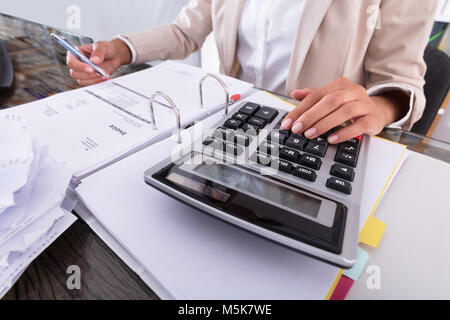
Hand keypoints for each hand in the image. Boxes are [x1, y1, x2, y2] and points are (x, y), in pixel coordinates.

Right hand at [67, 39, 131, 85]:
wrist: (114, 56)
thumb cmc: (105, 49)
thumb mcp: (102, 46)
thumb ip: (98, 52)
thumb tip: (94, 60)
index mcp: (75, 53)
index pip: (71, 62)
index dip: (79, 67)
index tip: (91, 68)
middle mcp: (76, 63)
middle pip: (74, 73)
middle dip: (88, 74)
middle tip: (101, 72)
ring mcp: (81, 72)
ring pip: (82, 80)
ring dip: (94, 79)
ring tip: (105, 74)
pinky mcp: (88, 79)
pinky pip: (89, 84)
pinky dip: (97, 82)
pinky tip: (104, 77)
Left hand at [281, 77, 408, 143]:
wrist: (378, 111)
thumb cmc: (350, 104)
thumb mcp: (332, 97)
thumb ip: (314, 95)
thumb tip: (295, 93)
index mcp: (340, 85)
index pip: (316, 95)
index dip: (300, 109)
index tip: (288, 122)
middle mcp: (353, 92)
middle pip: (330, 101)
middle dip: (311, 116)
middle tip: (297, 129)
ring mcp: (364, 105)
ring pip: (344, 112)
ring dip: (325, 124)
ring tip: (311, 134)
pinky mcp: (373, 119)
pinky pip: (359, 125)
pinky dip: (344, 132)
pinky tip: (332, 139)